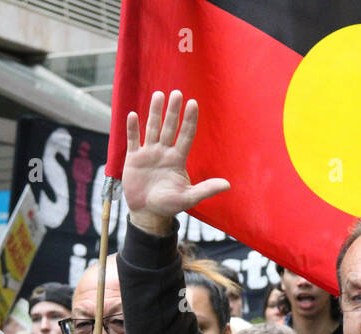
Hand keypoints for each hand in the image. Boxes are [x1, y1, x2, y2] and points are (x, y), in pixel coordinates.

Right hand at [123, 90, 229, 234]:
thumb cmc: (169, 206)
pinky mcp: (134, 159)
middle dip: (173, 111)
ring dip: (155, 113)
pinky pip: (133, 140)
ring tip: (158, 95)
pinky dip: (133, 129)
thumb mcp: (189, 198)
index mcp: (178, 159)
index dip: (189, 120)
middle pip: (169, 127)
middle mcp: (164, 153)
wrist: (148, 213)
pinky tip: (133, 114)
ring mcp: (148, 154)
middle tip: (177, 93)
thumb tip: (227, 185)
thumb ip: (206, 189)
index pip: (186, 135)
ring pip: (152, 128)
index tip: (193, 104)